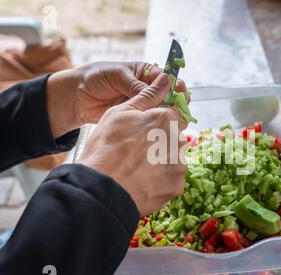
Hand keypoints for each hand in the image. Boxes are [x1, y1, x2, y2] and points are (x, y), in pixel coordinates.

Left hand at [46, 61, 186, 137]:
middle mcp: (145, 88)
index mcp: (143, 73)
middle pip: (167, 95)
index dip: (174, 84)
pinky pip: (148, 121)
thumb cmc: (94, 78)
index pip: (164, 77)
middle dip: (175, 101)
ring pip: (160, 109)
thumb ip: (136, 84)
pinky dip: (155, 124)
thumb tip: (159, 88)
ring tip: (173, 119)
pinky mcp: (134, 118)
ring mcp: (140, 104)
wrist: (75, 97)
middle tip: (180, 107)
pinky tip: (161, 128)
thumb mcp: (116, 76)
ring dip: (167, 114)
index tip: (180, 90)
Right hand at [78, 73, 187, 214]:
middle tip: (137, 152)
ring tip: (137, 169)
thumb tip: (166, 80)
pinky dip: (160, 181)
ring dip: (161, 163)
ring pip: (173, 160)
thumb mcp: (121, 113)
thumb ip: (147, 96)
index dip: (161, 121)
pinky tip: (142, 182)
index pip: (175, 114)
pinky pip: (171, 180)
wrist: (101, 188)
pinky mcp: (176, 186)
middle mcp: (178, 140)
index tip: (148, 130)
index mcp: (166, 118)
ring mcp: (179, 165)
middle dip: (161, 143)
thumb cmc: (106, 147)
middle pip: (174, 138)